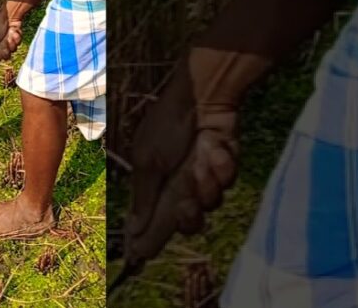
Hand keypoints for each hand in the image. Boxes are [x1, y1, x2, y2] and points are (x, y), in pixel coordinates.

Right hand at [0, 6, 22, 67]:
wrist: (11, 16)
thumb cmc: (0, 25)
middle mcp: (2, 45)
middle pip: (5, 56)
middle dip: (6, 51)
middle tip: (5, 46)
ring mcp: (10, 42)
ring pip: (12, 50)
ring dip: (12, 43)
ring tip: (11, 36)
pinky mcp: (16, 38)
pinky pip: (18, 43)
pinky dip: (17, 38)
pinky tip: (15, 32)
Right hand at [124, 55, 241, 263]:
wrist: (202, 98)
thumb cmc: (167, 125)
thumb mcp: (148, 161)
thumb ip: (143, 197)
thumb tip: (131, 230)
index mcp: (157, 186)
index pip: (152, 222)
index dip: (148, 240)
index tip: (140, 258)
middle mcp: (181, 187)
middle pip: (187, 223)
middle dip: (188, 216)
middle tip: (186, 203)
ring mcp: (204, 179)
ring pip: (210, 205)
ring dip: (206, 185)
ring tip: (200, 163)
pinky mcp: (225, 169)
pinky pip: (226, 183)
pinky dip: (220, 166)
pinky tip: (214, 147)